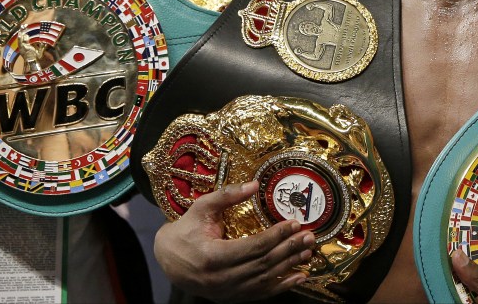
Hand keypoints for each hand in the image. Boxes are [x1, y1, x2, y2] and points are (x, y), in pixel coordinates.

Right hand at [154, 181, 314, 302]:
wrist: (167, 259)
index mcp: (213, 256)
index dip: (277, 235)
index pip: (254, 246)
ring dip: (289, 266)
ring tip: (308, 252)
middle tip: (309, 236)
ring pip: (265, 280)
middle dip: (289, 249)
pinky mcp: (230, 297)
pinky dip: (281, 286)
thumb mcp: (201, 208)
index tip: (294, 223)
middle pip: (263, 263)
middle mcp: (220, 278)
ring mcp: (225, 291)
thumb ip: (227, 196)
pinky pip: (260, 294)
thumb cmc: (185, 230)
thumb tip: (255, 184)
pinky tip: (299, 276)